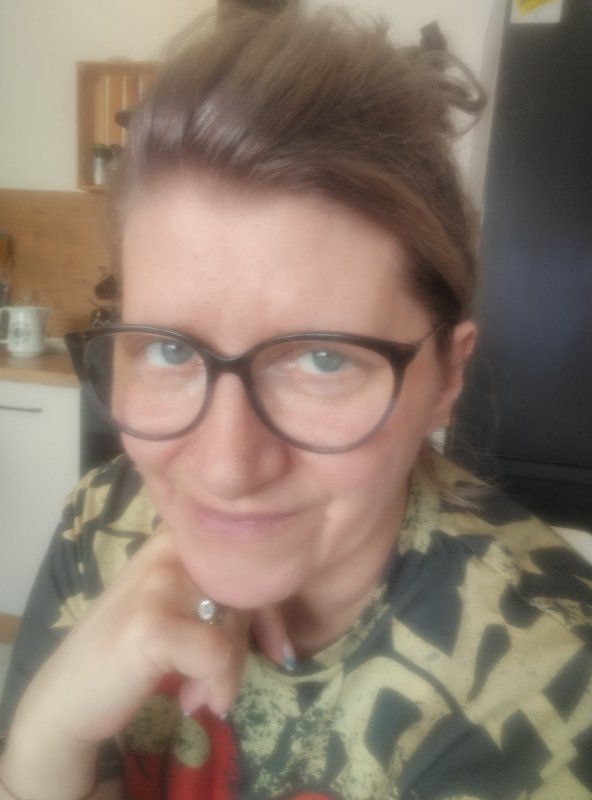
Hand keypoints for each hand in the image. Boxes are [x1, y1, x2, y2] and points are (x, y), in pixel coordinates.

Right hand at [2, 527, 286, 797]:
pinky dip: (217, 684)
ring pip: (234, 624)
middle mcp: (168, 549)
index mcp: (178, 538)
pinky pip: (218, 654)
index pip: (248, 561)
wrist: (67, 693)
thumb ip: (219, 598)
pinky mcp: (152, 624)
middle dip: (245, 645)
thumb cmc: (128, 648)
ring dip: (228, 671)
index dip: (269, 608)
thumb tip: (277, 622)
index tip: (277, 646)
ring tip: (200, 694)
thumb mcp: (178, 607)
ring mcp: (159, 583)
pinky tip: (194, 701)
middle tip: (221, 680)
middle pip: (245, 594)